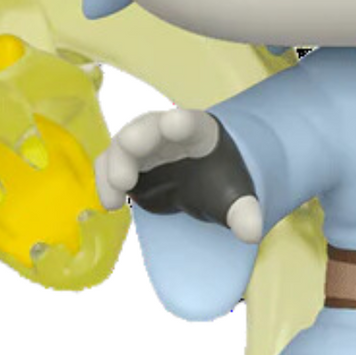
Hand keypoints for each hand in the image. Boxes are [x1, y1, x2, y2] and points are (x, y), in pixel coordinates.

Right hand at [95, 109, 262, 242]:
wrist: (202, 181)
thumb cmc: (219, 180)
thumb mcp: (235, 196)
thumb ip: (244, 212)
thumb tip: (251, 231)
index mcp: (199, 132)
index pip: (190, 123)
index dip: (181, 123)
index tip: (173, 124)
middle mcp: (165, 131)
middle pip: (147, 127)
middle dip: (135, 142)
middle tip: (125, 174)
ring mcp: (143, 145)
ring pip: (121, 146)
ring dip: (114, 167)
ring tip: (115, 197)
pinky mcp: (126, 162)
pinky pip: (108, 165)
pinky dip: (104, 182)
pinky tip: (111, 204)